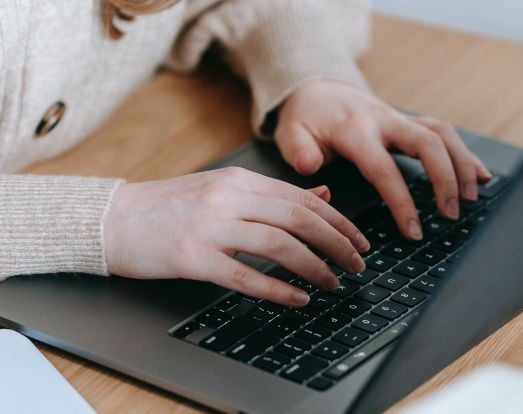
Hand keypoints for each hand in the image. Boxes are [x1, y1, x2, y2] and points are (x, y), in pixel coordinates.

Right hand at [104, 167, 369, 306]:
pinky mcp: (193, 258)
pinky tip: (298, 299)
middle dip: (337, 244)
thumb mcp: (224, 189)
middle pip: (300, 219)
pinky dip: (278, 290)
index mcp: (240, 180)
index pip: (304, 198)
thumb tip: (324, 193)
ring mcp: (211, 227)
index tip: (359, 241)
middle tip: (357, 265)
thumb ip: (273, 194)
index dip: (338, 221)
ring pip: (280, 246)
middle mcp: (229, 198)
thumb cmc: (169, 207)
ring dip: (314, 267)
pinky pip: (245, 276)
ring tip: (334, 283)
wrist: (112, 219)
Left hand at [275, 80, 491, 239]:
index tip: (414, 230)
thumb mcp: (290, 133)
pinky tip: (482, 175)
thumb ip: (299, 150)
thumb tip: (312, 165)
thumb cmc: (306, 118)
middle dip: (445, 179)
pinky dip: (465, 153)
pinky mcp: (409, 122)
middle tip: (451, 214)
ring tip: (472, 198)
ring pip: (442, 134)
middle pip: (427, 143)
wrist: (317, 88)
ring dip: (462, 165)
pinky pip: (444, 133)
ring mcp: (400, 119)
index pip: (384, 168)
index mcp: (355, 130)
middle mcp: (384, 120)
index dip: (402, 201)